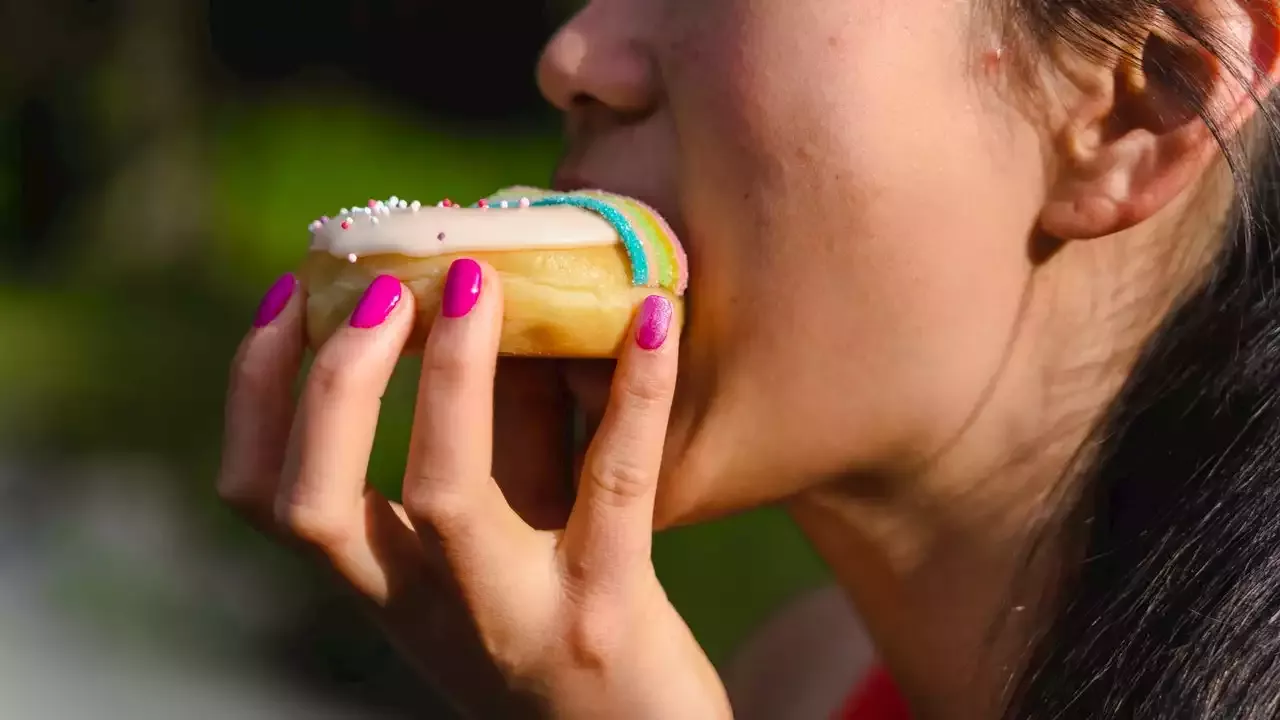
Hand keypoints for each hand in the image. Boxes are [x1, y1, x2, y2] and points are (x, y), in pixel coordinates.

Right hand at [217, 265, 729, 718]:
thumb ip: (490, 438)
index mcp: (384, 582)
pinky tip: (658, 313)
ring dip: (449, 375)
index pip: (266, 498)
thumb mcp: (498, 542)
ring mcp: (515, 613)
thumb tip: (484, 296)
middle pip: (319, 503)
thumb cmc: (559, 624)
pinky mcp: (609, 609)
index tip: (283, 298)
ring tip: (477, 279)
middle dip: (335, 381)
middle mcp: (426, 605)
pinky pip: (614, 481)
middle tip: (381, 285)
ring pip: (446, 494)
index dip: (253, 394)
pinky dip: (636, 389)